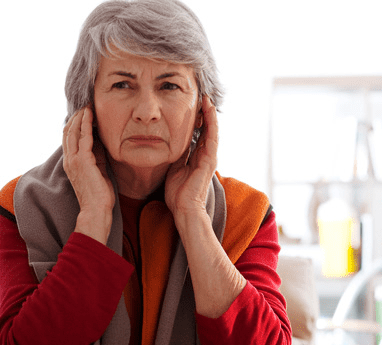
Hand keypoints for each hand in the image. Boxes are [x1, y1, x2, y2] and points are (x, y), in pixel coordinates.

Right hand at [63, 106, 114, 242]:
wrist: (96, 210)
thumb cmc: (99, 195)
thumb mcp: (98, 170)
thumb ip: (97, 155)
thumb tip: (101, 140)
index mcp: (71, 163)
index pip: (69, 138)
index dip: (74, 124)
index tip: (84, 113)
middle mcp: (69, 160)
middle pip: (68, 131)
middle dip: (76, 116)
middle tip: (85, 104)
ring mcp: (74, 160)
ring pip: (73, 131)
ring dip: (80, 116)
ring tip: (87, 105)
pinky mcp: (82, 161)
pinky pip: (83, 137)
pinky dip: (86, 123)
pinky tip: (90, 114)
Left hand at [165, 96, 217, 221]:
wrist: (184, 208)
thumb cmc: (177, 194)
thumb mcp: (173, 169)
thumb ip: (176, 156)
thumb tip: (169, 144)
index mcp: (197, 158)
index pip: (199, 134)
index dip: (197, 121)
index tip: (192, 107)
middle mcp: (206, 156)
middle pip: (207, 130)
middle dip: (205, 114)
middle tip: (201, 97)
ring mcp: (210, 157)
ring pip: (212, 130)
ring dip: (210, 114)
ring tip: (207, 99)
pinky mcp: (210, 159)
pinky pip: (212, 137)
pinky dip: (211, 123)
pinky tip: (209, 111)